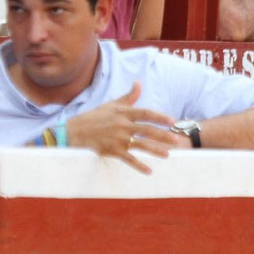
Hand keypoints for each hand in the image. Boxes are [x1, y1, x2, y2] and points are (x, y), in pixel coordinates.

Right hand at [63, 82, 186, 173]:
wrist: (75, 131)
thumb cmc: (95, 117)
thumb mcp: (112, 105)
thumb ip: (128, 96)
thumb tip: (139, 83)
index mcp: (123, 113)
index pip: (145, 113)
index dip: (159, 117)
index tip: (172, 121)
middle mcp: (122, 125)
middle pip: (147, 130)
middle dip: (164, 135)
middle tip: (177, 140)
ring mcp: (118, 139)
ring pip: (141, 145)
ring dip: (156, 151)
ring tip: (168, 155)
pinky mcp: (112, 151)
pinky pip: (129, 159)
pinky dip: (139, 166)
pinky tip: (149, 171)